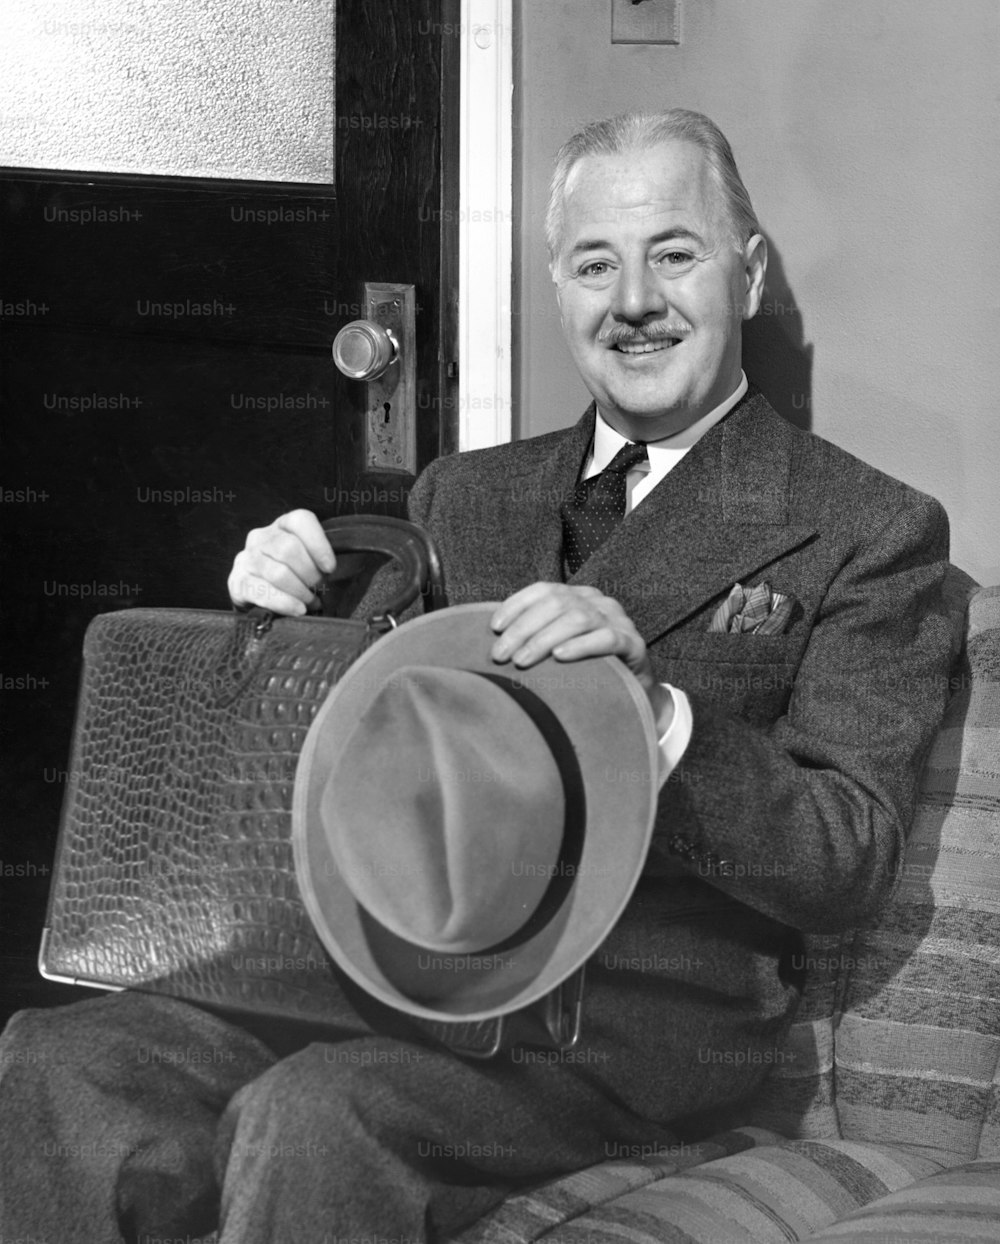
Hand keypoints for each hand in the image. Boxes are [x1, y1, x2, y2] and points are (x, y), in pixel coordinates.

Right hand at [227, 509, 335, 615]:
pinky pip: (262, 592)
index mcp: (282, 525)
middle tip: (320, 590)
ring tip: (311, 602)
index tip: (330, 568)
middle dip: (310, 574)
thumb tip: (333, 574)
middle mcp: (260, 537)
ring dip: (300, 592)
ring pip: (277, 573)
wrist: (257, 595)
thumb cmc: (291, 575)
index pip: (300, 520)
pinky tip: (297, 609)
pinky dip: (284, 603)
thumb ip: (318, 559)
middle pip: (289, 549)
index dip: (318, 544)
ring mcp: (246, 559)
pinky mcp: (237, 582)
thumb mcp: (306, 560)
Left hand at [489, 582, 671, 725]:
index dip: (516, 605)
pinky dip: (581, 646)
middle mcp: (599, 602)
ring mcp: (619, 620)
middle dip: (523, 629)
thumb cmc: (587, 667)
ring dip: (544, 639)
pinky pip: (606, 638)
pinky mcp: (634, 643)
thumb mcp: (559, 645)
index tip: (494, 627)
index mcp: (580, 596)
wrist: (632, 692)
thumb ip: (536, 634)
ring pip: (577, 619)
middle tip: (501, 655)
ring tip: (522, 660)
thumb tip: (495, 637)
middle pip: (556, 604)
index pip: (544, 590)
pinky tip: (560, 657)